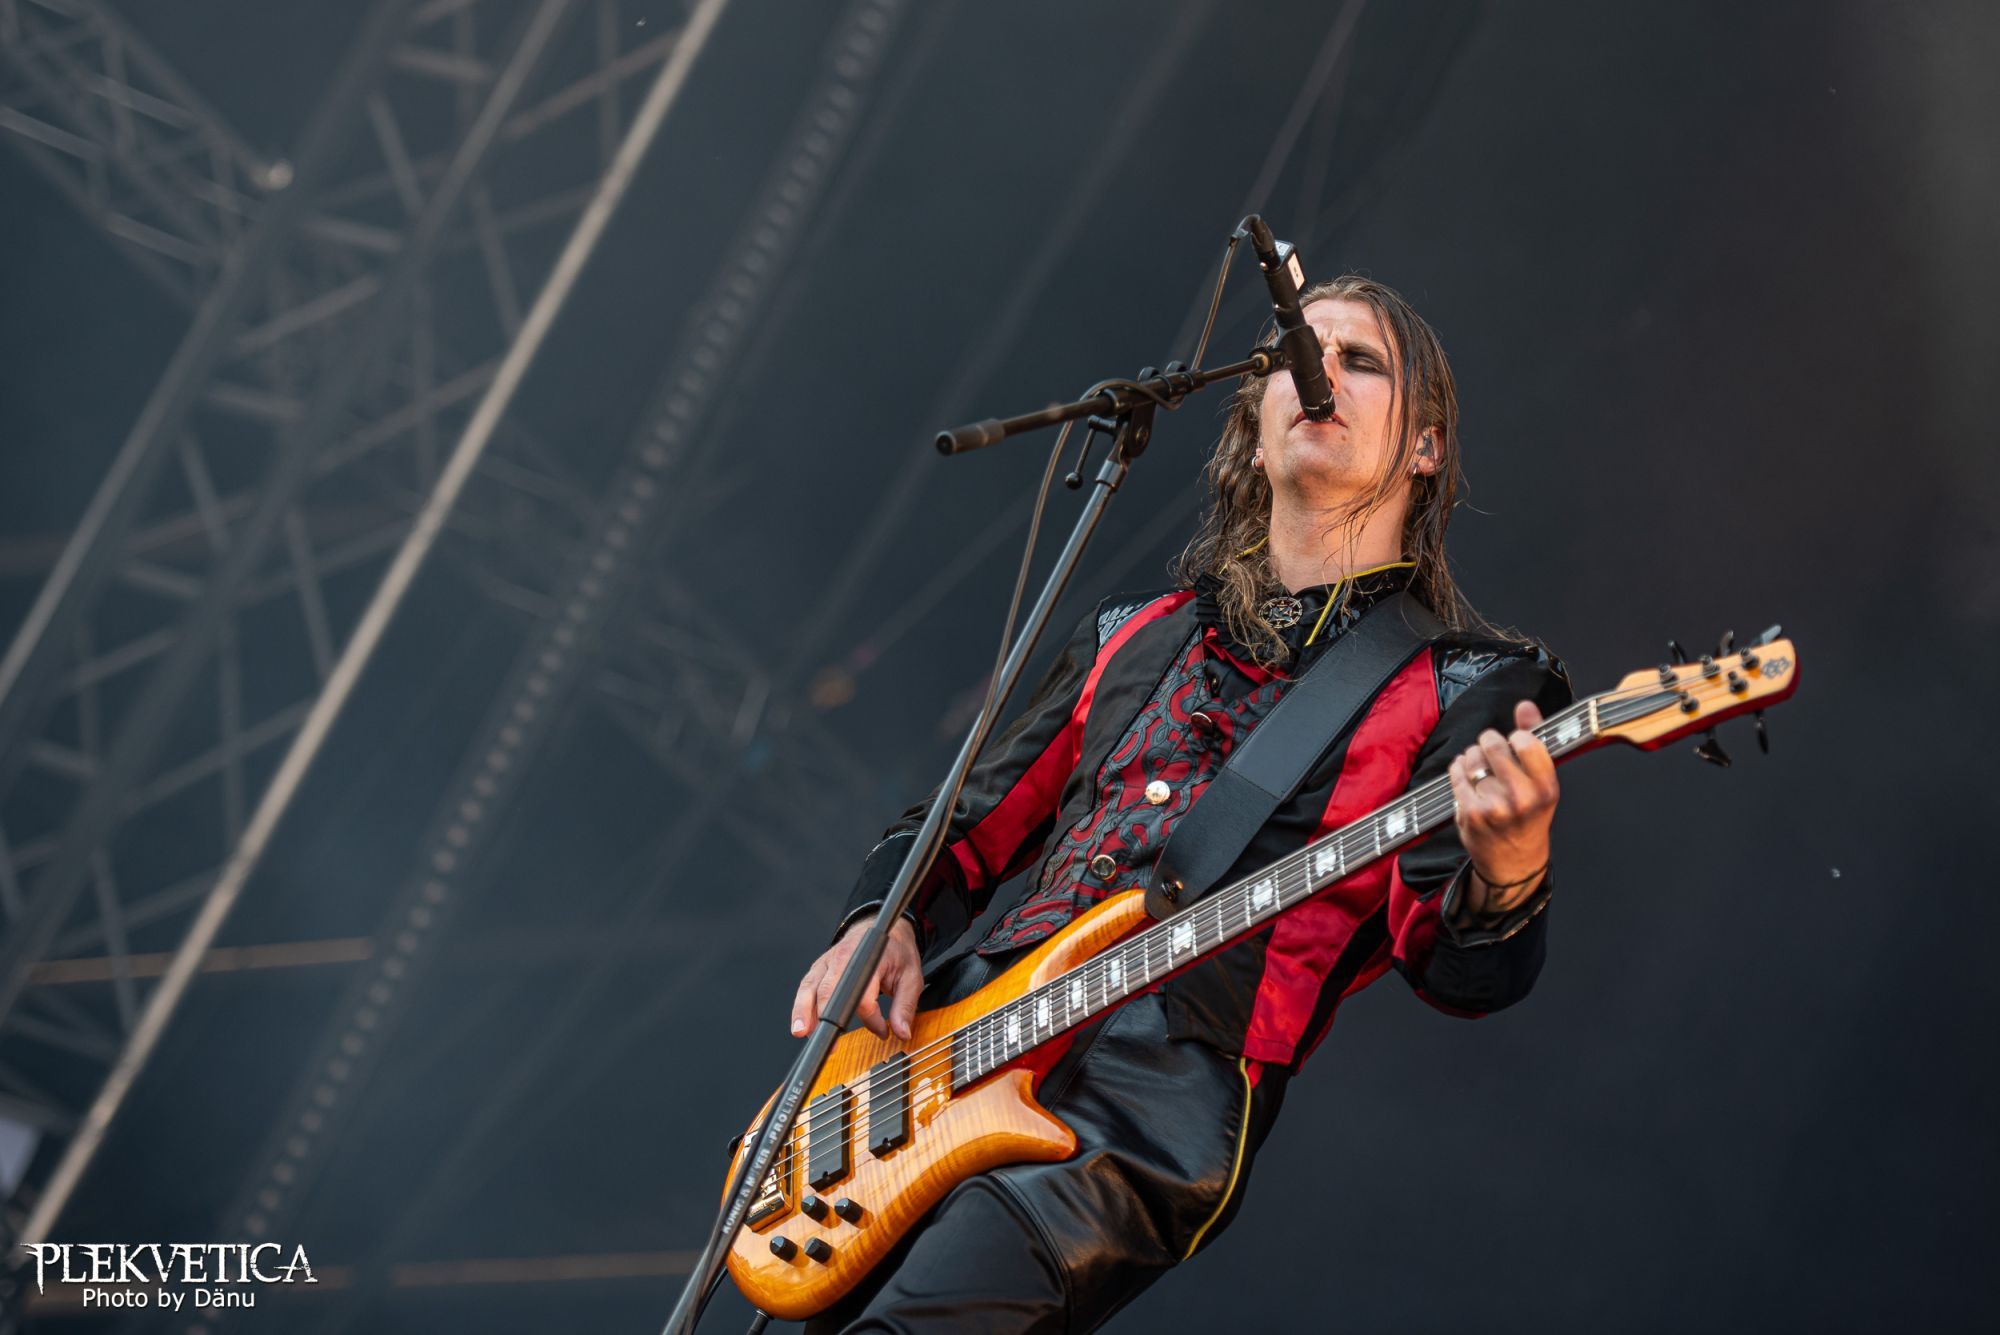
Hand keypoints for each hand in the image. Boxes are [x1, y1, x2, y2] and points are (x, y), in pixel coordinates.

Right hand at [790, 914, 921, 1041]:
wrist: (883, 930)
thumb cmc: (895, 952)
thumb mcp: (911, 977)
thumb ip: (905, 1006)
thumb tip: (901, 1032)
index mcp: (867, 958)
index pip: (863, 996)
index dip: (872, 1020)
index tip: (882, 1031)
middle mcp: (842, 958)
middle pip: (828, 990)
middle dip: (826, 1018)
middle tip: (831, 1045)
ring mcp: (827, 962)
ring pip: (809, 988)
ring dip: (804, 1013)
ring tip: (802, 1033)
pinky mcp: (818, 969)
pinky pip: (805, 988)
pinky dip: (801, 1006)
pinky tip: (801, 1024)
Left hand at [1446, 699, 1559, 913]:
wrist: (1513, 863)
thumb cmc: (1529, 817)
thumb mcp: (1542, 782)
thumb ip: (1536, 739)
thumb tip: (1525, 705)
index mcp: (1546, 788)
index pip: (1526, 741)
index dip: (1516, 737)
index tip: (1516, 744)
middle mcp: (1521, 798)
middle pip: (1493, 744)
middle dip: (1490, 742)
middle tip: (1493, 752)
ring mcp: (1493, 806)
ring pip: (1472, 756)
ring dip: (1473, 756)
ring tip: (1483, 770)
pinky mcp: (1468, 812)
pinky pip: (1456, 772)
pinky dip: (1460, 769)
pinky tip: (1468, 778)